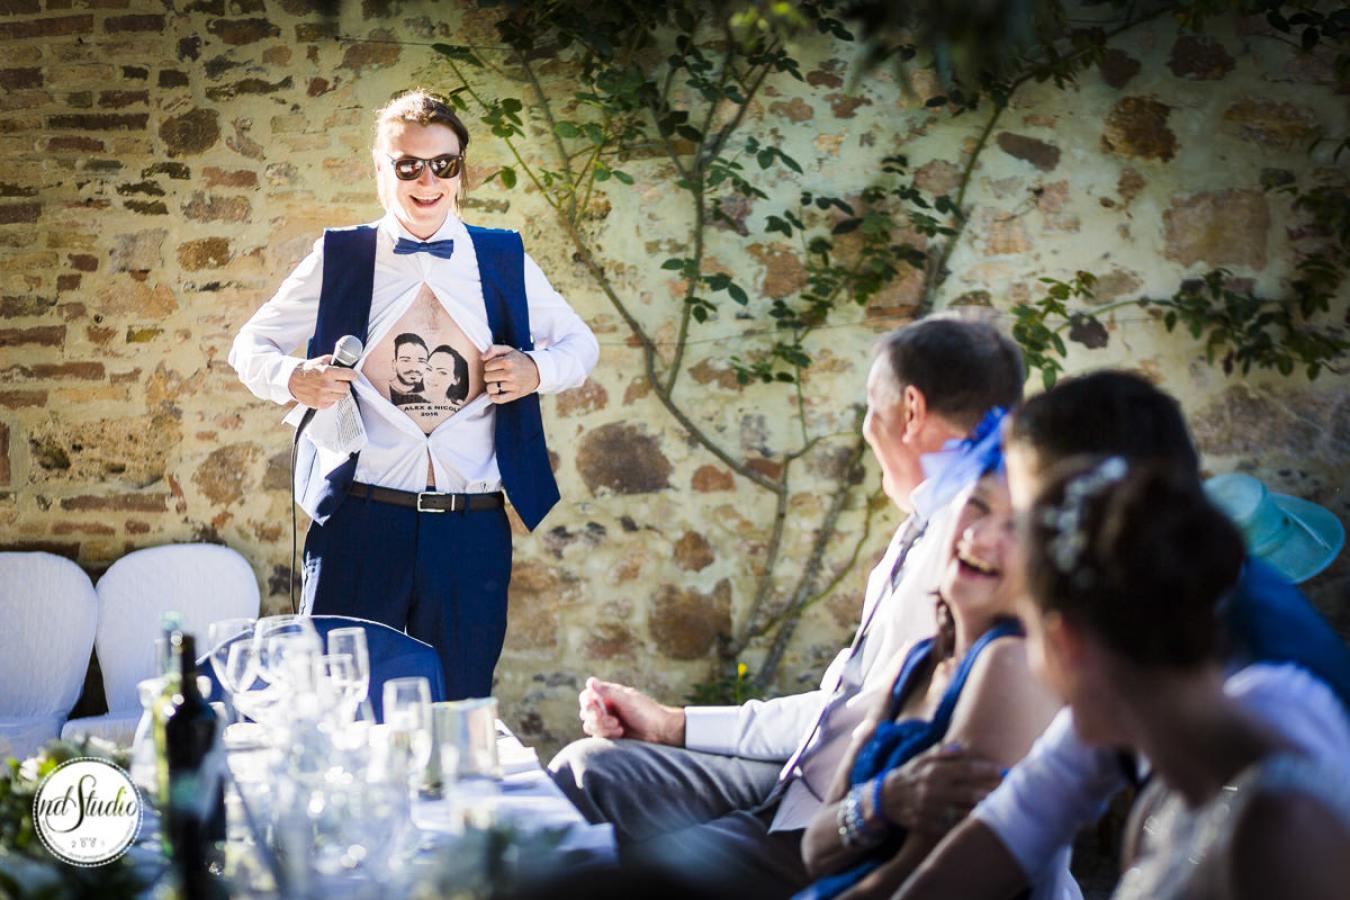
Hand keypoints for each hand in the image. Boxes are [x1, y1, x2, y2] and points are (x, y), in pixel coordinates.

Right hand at [288, 354, 357, 408]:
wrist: (291, 380)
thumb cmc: (307, 370)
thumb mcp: (320, 361)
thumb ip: (334, 361)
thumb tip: (346, 362)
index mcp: (327, 372)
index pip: (350, 375)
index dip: (352, 375)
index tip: (352, 375)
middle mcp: (326, 385)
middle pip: (347, 387)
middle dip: (344, 383)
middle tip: (339, 381)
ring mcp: (323, 396)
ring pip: (341, 396)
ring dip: (338, 391)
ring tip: (331, 387)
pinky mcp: (320, 404)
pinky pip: (333, 402)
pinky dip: (331, 398)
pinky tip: (325, 392)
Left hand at [482, 345, 539, 402]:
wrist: (537, 371)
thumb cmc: (520, 360)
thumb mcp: (508, 350)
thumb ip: (493, 349)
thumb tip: (482, 358)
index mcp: (508, 362)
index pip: (487, 366)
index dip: (490, 366)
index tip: (496, 366)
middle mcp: (510, 374)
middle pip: (487, 377)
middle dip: (490, 375)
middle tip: (498, 374)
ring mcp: (513, 385)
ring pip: (491, 388)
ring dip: (492, 386)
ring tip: (498, 382)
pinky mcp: (515, 395)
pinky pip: (498, 399)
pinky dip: (494, 397)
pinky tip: (497, 392)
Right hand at [578, 676, 685, 745]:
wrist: (659, 731)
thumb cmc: (645, 712)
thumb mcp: (626, 699)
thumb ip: (607, 691)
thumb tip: (590, 681)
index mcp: (609, 695)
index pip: (587, 696)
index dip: (586, 702)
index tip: (593, 706)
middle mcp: (605, 708)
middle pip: (586, 713)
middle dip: (597, 718)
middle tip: (613, 719)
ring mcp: (607, 722)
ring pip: (589, 726)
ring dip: (603, 727)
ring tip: (619, 727)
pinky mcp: (609, 736)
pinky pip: (597, 737)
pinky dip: (607, 735)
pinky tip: (620, 733)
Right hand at [879, 743, 1002, 837]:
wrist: (884, 798)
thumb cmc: (909, 774)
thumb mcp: (921, 758)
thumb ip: (942, 752)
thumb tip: (962, 748)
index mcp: (934, 771)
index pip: (966, 769)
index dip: (987, 770)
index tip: (1003, 770)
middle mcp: (933, 790)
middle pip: (970, 792)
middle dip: (991, 792)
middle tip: (1007, 791)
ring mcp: (931, 809)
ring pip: (964, 812)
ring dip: (982, 810)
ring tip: (998, 807)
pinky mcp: (928, 824)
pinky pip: (952, 827)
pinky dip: (966, 824)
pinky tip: (979, 822)